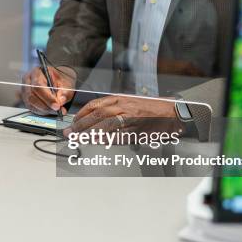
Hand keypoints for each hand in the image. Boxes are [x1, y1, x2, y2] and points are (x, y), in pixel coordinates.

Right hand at [22, 66, 76, 115]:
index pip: (38, 85)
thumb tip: (60, 101)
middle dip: (46, 106)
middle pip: (32, 96)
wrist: (56, 82)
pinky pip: (31, 108)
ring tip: (57, 111)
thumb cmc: (59, 81)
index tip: (57, 106)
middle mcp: (27, 81)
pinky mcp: (25, 99)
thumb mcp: (66, 84)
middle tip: (58, 110)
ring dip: (44, 110)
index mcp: (36, 72)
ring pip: (31, 103)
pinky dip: (42, 111)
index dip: (47, 97)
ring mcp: (24, 91)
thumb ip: (64, 92)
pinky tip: (51, 111)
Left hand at [63, 95, 180, 137]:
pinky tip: (96, 143)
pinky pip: (118, 136)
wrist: (171, 111)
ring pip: (105, 126)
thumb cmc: (150, 107)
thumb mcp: (128, 101)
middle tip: (70, 132)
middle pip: (96, 115)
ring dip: (89, 133)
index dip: (81, 114)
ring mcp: (130, 118)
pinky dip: (106, 140)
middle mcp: (123, 106)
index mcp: (120, 98)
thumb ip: (112, 107)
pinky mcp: (137, 130)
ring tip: (78, 139)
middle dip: (80, 125)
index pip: (95, 105)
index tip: (73, 121)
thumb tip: (94, 118)